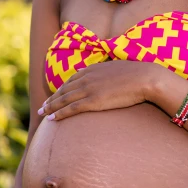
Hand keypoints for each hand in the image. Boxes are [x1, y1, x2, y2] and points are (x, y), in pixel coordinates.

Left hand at [38, 59, 157, 121]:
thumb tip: (109, 78)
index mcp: (93, 69)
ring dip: (51, 107)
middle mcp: (87, 78)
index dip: (61, 88)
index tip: (55, 94)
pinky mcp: (93, 101)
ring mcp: (89, 89)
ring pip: (63, 99)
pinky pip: (71, 109)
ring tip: (43, 113)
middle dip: (52, 98)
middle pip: (64, 90)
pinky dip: (59, 114)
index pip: (71, 80)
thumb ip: (109, 74)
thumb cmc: (137, 75)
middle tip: (42, 106)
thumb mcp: (118, 69)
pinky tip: (52, 119)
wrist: (144, 78)